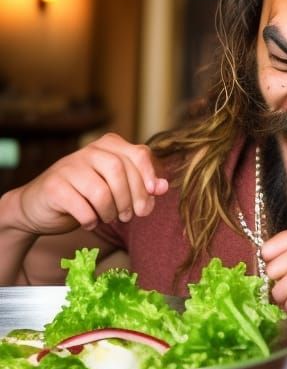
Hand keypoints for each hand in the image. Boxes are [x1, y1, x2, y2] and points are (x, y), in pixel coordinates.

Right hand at [8, 133, 167, 235]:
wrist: (41, 207)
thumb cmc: (87, 198)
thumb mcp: (118, 190)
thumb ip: (142, 187)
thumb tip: (163, 187)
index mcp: (108, 147)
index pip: (139, 154)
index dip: (149, 177)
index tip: (151, 197)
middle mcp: (87, 151)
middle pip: (120, 170)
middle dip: (130, 199)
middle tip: (129, 216)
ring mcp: (68, 167)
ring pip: (101, 191)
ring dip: (111, 212)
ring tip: (109, 218)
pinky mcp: (53, 186)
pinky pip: (82, 207)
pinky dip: (91, 220)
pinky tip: (90, 221)